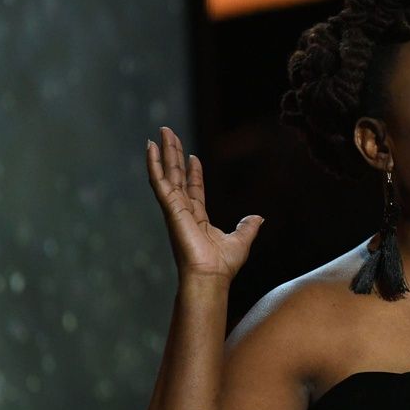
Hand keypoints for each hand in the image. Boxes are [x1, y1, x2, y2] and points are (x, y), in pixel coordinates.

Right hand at [146, 127, 263, 282]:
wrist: (211, 276)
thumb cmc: (222, 265)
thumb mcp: (241, 240)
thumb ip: (248, 227)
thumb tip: (258, 218)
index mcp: (197, 218)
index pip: (193, 189)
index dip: (193, 172)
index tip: (192, 156)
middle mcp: (183, 211)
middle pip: (177, 176)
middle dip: (174, 155)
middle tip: (169, 134)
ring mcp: (174, 208)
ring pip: (167, 174)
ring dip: (164, 153)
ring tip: (161, 133)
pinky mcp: (170, 208)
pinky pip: (159, 182)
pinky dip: (154, 165)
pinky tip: (151, 148)